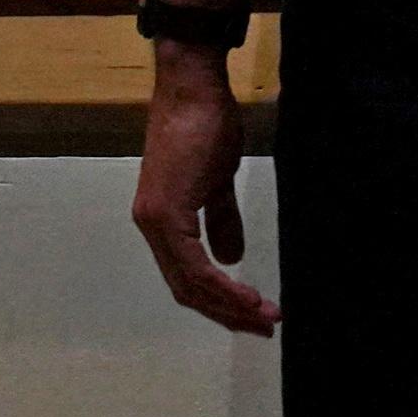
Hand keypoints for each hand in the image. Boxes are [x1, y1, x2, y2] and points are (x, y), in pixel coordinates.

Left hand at [132, 54, 276, 334]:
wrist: (193, 89)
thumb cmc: (206, 125)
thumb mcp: (218, 180)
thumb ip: (220, 219)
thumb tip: (230, 257)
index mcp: (161, 220)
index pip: (187, 278)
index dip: (219, 302)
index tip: (254, 314)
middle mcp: (151, 227)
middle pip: (187, 289)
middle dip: (228, 313)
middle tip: (265, 326)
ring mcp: (155, 222)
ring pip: (191, 284)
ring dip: (230, 306)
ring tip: (266, 317)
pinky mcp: (167, 214)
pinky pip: (195, 265)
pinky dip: (223, 286)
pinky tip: (247, 297)